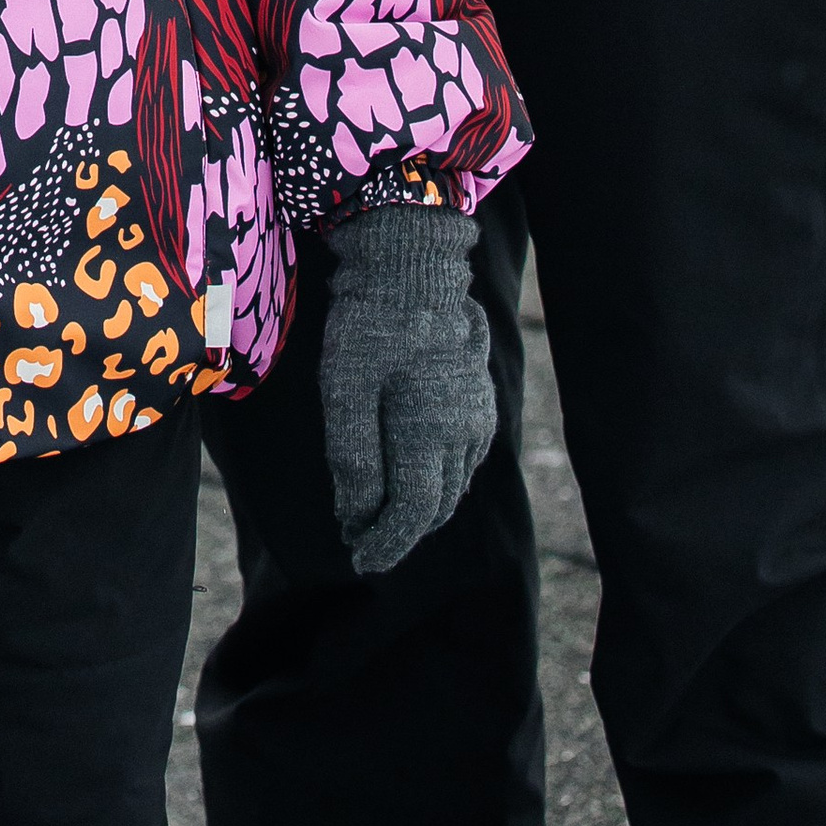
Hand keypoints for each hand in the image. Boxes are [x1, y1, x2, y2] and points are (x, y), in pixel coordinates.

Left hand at [320, 206, 494, 576]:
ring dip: (422, 510)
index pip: (412, 511)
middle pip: (436, 505)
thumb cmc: (370, 324)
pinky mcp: (479, 399)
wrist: (412, 266)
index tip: (359, 559)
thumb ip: (354, 457)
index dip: (385, 542)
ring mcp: (477, 416)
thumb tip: (358, 517)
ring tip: (384, 519)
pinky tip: (416, 476)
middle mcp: (463, 433)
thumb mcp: (345, 389)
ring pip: (454, 485)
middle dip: (401, 532)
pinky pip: (464, 459)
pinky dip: (440, 481)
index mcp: (430, 433)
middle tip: (365, 546)